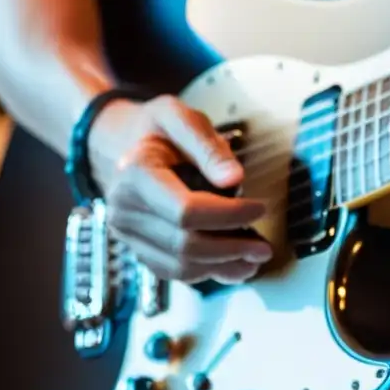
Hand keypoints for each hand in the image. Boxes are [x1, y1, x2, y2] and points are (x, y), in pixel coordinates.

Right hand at [88, 95, 271, 283]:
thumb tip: (235, 179)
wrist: (125, 145)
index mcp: (136, 175)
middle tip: (265, 247)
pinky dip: (207, 272)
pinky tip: (234, 265)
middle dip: (231, 248)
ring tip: (255, 258)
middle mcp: (124, 210)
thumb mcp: (182, 118)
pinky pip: (173, 271)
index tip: (259, 209)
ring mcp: (127, 234)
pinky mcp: (138, 248)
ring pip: (180, 266)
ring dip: (223, 266)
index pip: (186, 211)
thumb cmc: (158, 130)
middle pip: (184, 244)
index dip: (228, 215)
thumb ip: (208, 146)